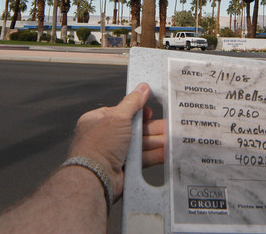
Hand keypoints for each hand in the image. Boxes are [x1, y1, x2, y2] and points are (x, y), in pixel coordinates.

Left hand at [67, 83, 163, 200]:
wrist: (95, 177)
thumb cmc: (98, 147)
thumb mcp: (117, 117)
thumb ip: (132, 102)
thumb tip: (141, 89)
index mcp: (99, 121)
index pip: (123, 112)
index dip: (138, 111)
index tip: (150, 112)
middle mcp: (106, 136)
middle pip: (135, 128)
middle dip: (152, 128)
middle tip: (167, 126)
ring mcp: (115, 152)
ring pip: (140, 144)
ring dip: (156, 141)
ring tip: (170, 138)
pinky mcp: (124, 167)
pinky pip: (142, 158)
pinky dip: (154, 155)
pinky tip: (164, 152)